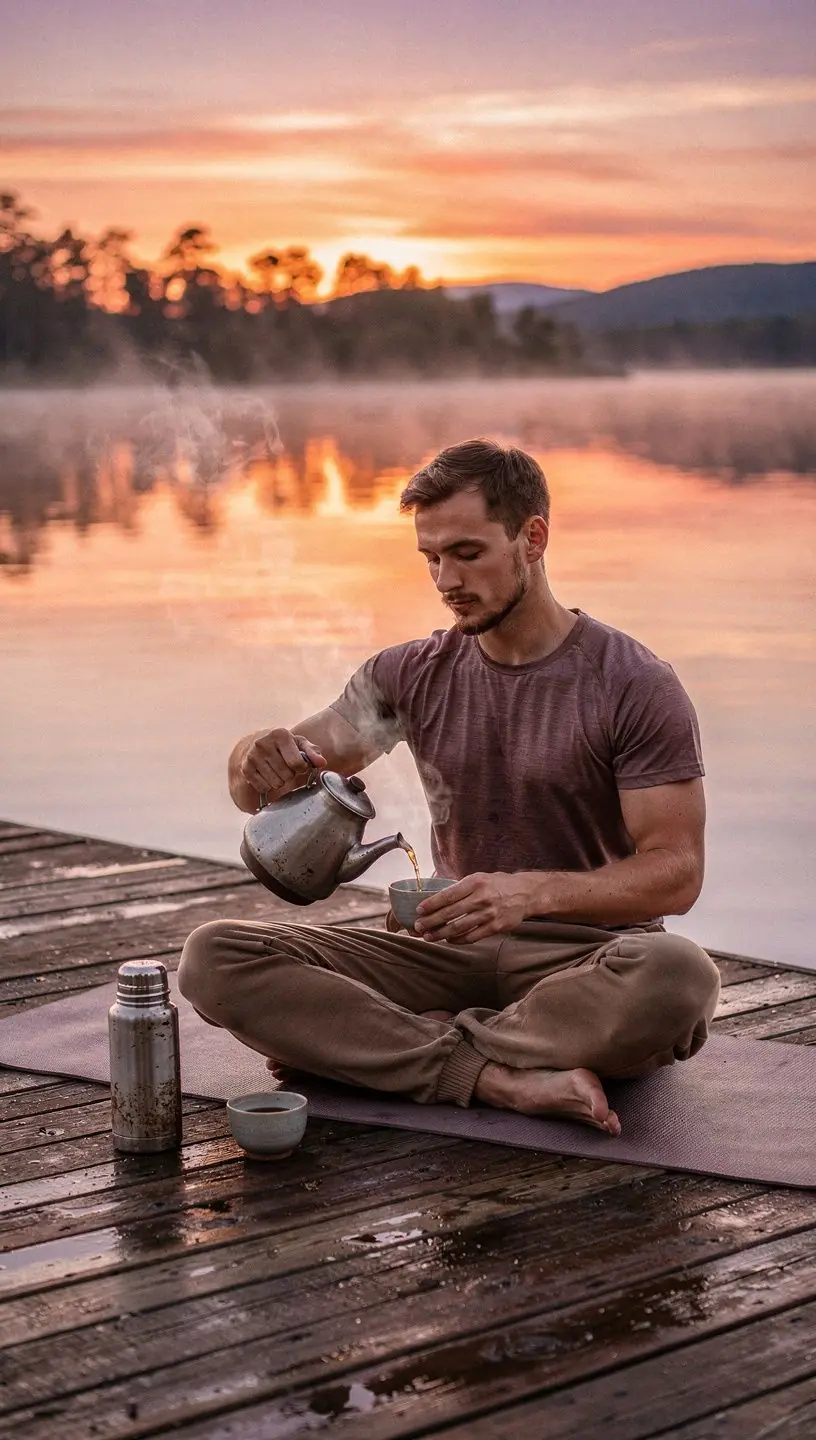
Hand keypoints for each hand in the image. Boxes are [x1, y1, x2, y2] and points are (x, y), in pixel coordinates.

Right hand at [240, 728, 326, 802]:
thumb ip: (312, 752)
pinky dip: (268, 786)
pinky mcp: (245, 768)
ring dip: (280, 781)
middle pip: (287, 775)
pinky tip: (268, 776)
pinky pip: (263, 788)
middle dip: (290, 775)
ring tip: (278, 771)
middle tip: (287, 767)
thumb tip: (321, 762)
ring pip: (276, 783)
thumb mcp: (299, 743)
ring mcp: (252, 756)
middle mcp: (263, 743)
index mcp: (280, 734)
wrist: (258, 742)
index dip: (302, 768)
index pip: (297, 763)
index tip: (300, 765)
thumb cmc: (284, 744)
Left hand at [414, 872, 531, 944]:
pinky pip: (471, 937)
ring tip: (429, 936)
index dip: (431, 904)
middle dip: (431, 921)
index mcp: (475, 883)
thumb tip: (436, 898)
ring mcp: (489, 914)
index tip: (419, 910)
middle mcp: (481, 898)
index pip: (448, 895)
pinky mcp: (495, 928)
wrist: (526, 894)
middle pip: (450, 913)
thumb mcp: (479, 878)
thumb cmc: (498, 884)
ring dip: (440, 933)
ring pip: (458, 928)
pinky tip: (448, 939)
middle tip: (418, 927)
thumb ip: (461, 888)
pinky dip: (457, 940)